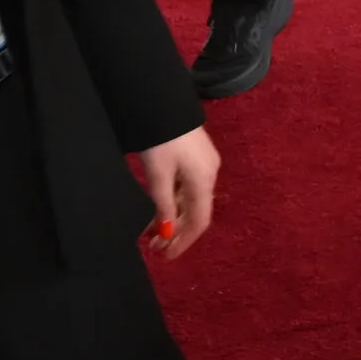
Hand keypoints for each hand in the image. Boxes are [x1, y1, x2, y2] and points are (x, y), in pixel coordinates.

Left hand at [137, 126, 219, 258]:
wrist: (163, 102)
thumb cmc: (161, 140)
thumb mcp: (158, 176)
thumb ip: (164, 206)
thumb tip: (168, 234)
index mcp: (204, 181)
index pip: (199, 222)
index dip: (184, 242)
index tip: (165, 257)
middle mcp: (210, 174)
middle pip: (196, 212)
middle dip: (176, 232)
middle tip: (153, 247)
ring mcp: (205, 164)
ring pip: (191, 200)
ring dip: (173, 217)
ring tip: (150, 231)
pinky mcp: (197, 156)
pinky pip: (188, 187)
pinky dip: (174, 201)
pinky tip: (159, 207)